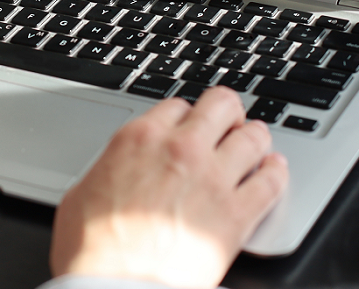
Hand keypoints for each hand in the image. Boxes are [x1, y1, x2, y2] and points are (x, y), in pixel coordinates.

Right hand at [50, 87, 287, 287]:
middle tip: (228, 125)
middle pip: (222, 104)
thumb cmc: (93, 252)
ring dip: (256, 137)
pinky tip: (275, 171)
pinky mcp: (237, 215)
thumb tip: (113, 169)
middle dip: (228, 113)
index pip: (178, 105)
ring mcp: (213, 180)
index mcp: (140, 140)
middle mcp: (181, 150)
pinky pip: (272, 181)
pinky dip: (277, 172)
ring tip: (256, 144)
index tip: (189, 127)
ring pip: (254, 136)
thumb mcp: (81, 194)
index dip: (186, 117)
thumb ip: (108, 169)